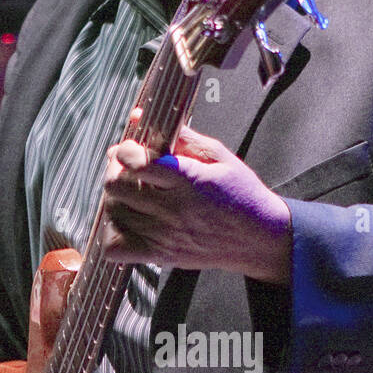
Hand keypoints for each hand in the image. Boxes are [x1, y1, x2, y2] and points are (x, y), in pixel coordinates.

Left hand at [101, 116, 291, 283]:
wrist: (260, 239)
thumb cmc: (240, 193)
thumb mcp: (218, 156)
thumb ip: (179, 136)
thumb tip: (140, 117)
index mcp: (188, 181)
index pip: (137, 163)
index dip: (125, 151)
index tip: (129, 149)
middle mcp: (173, 210)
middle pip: (115, 187)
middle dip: (115, 171)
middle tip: (127, 169)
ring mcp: (165, 236)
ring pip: (113, 212)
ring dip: (115, 198)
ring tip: (130, 193)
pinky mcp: (161, 256)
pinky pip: (115, 249)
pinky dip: (112, 234)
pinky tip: (127, 221)